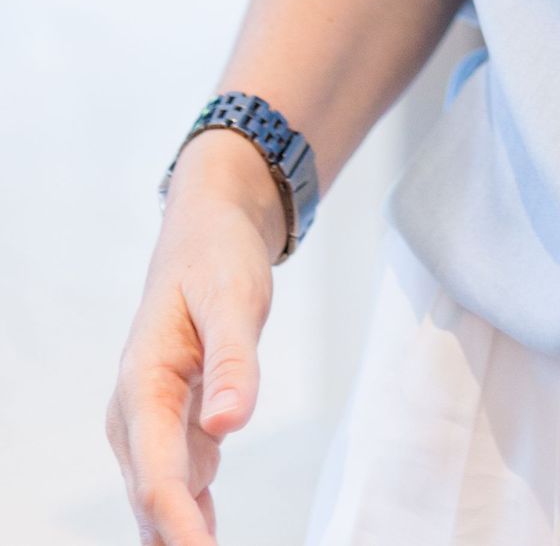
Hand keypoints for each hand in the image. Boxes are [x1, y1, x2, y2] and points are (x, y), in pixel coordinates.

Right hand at [106, 133, 281, 545]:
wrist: (207, 233)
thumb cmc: (216, 259)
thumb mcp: (233, 297)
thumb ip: (233, 361)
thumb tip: (228, 425)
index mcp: (142, 381)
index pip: (155, 472)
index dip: (177, 524)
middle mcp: (137, 413)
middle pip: (153, 497)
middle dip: (177, 542)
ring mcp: (154, 424)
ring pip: (163, 499)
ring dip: (182, 537)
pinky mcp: (177, 426)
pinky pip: (181, 486)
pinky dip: (192, 519)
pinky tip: (210, 539)